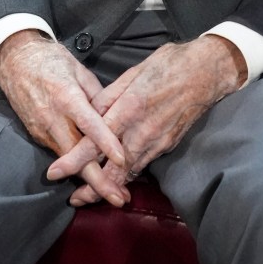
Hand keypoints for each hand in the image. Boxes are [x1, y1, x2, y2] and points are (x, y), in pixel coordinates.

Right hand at [0, 29, 129, 206]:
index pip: (89, 124)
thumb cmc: (51, 60)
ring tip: (113, 194)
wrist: (15, 60)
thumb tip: (114, 115)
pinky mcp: (37, 135)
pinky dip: (76, 168)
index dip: (106, 143)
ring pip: (68, 160)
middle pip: (77, 156)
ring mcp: (42, 129)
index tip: (123, 159)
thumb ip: (97, 95)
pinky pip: (60, 153)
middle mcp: (53, 118)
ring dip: (89, 179)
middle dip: (98, 180)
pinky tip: (93, 177)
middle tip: (119, 198)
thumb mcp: (79, 69)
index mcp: (66, 96)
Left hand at [47, 35, 246, 205]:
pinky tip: (119, 181)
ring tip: (91, 196)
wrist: (207, 72)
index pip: (96, 140)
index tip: (55, 172)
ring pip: (130, 172)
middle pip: (113, 168)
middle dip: (92, 187)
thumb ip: (110, 95)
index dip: (74, 159)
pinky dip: (129, 176)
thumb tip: (89, 112)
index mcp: (131, 107)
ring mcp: (158, 140)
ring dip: (110, 187)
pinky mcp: (168, 144)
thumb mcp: (135, 72)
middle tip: (74, 199)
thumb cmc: (170, 64)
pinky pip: (144, 164)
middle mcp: (144, 129)